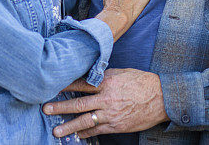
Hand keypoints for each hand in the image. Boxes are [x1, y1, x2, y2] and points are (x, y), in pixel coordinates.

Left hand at [42, 68, 168, 138]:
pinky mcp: (117, 126)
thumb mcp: (121, 73)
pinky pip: (98, 130)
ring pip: (86, 120)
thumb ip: (104, 76)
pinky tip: (77, 135)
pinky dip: (86, 133)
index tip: (52, 87)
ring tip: (56, 130)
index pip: (81, 84)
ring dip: (69, 126)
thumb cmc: (141, 82)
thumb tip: (88, 75)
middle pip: (79, 104)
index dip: (65, 86)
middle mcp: (107, 98)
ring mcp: (111, 114)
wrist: (161, 97)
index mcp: (107, 82)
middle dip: (61, 107)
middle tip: (46, 109)